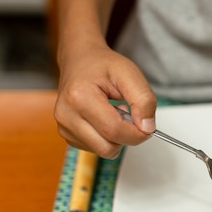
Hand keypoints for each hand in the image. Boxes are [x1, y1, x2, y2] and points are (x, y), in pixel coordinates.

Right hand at [54, 43, 156, 158]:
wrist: (80, 60)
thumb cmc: (102, 65)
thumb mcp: (130, 73)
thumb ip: (144, 100)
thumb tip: (147, 128)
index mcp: (79, 97)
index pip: (114, 131)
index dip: (137, 133)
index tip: (146, 124)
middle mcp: (66, 114)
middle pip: (107, 147)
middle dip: (126, 137)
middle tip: (129, 115)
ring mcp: (64, 126)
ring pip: (102, 151)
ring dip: (116, 138)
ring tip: (114, 114)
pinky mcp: (66, 134)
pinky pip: (95, 149)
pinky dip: (106, 139)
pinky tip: (104, 120)